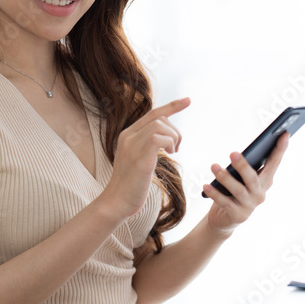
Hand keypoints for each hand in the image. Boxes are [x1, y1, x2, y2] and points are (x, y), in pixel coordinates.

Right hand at [102, 97, 190, 218]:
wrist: (116, 203)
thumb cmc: (131, 185)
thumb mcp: (138, 159)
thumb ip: (147, 146)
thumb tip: (165, 140)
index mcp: (127, 135)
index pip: (152, 113)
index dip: (172, 106)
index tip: (188, 100)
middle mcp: (128, 137)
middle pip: (159, 118)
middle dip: (175, 130)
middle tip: (176, 149)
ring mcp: (132, 146)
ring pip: (160, 125)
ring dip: (173, 137)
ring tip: (173, 152)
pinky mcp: (140, 158)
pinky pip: (159, 139)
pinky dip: (170, 144)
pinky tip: (170, 154)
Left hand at [203, 132, 288, 235]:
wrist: (224, 219)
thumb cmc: (233, 192)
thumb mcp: (240, 178)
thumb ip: (243, 167)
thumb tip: (237, 154)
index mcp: (265, 181)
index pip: (274, 163)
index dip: (280, 149)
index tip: (284, 133)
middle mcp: (260, 193)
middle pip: (253, 178)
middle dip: (243, 165)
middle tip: (232, 153)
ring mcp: (250, 206)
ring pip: (239, 190)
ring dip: (225, 178)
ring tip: (213, 166)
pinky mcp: (238, 215)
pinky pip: (225, 203)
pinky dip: (215, 194)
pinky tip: (206, 185)